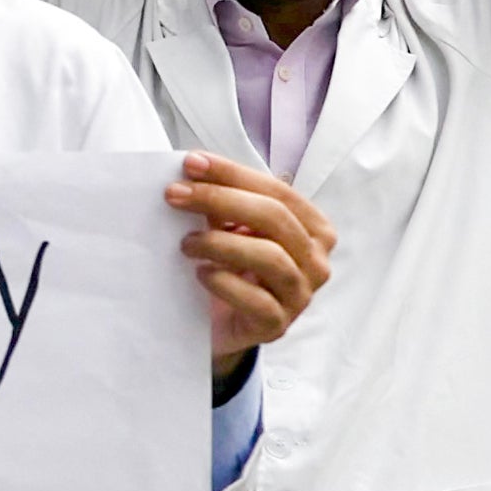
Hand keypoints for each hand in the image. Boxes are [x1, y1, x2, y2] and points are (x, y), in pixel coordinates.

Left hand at [166, 151, 330, 364]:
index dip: (234, 175)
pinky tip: (201, 274)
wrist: (221, 327)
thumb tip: (193, 172)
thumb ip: (224, 207)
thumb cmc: (231, 270)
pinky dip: (225, 283)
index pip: (278, 192)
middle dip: (221, 200)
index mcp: (313, 230)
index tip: (191, 163)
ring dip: (221, 243)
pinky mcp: (277, 326)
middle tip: (174, 195)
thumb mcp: (231, 232)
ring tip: (186, 243)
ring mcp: (300, 296)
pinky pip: (257, 301)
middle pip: (274, 219)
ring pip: (270, 258)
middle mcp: (315, 261)